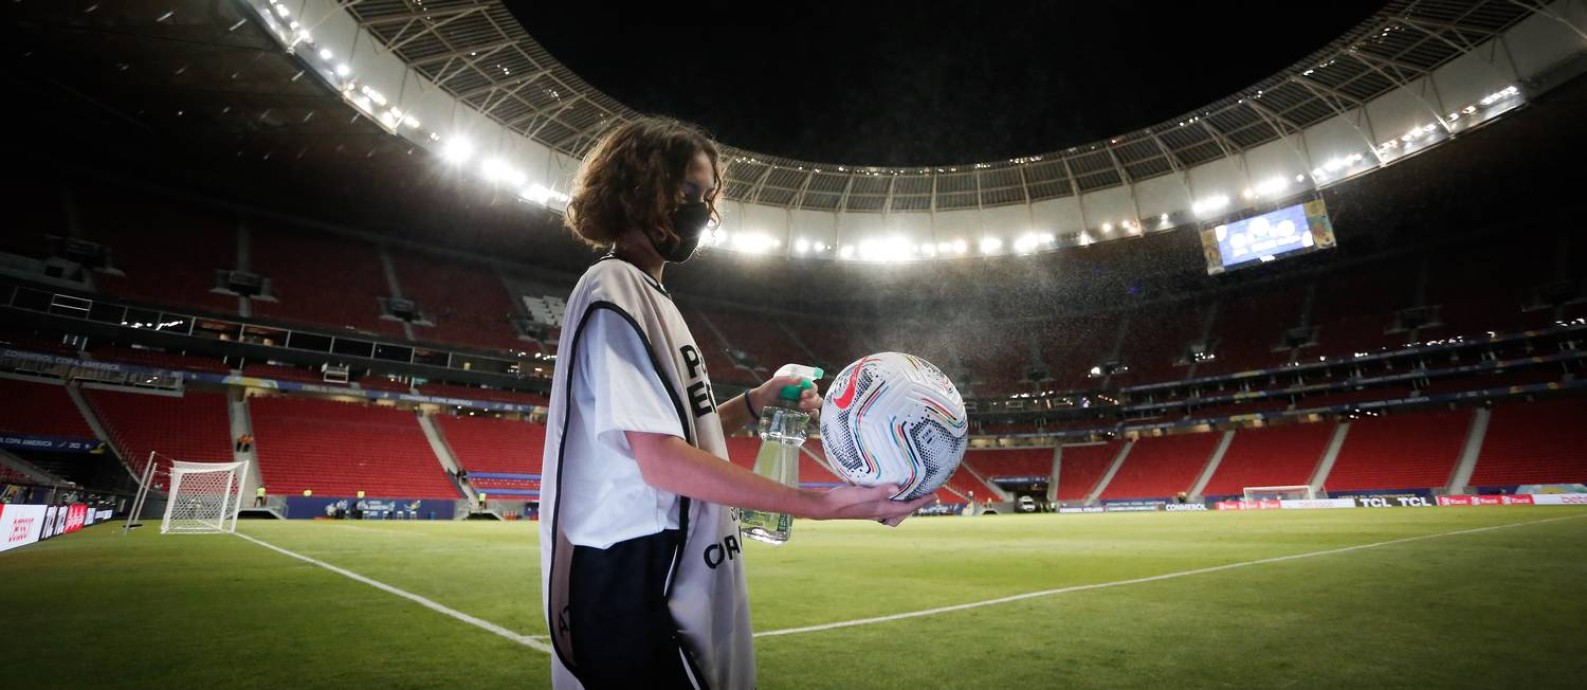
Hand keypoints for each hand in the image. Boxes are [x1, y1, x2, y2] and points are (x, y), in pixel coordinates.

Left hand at [752, 375, 822, 420]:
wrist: (758, 405)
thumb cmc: (766, 391)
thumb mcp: (775, 383)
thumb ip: (786, 380)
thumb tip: (801, 379)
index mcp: (798, 385)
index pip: (812, 386)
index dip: (811, 390)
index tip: (803, 394)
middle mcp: (802, 394)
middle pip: (816, 396)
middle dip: (812, 400)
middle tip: (801, 403)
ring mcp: (802, 405)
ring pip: (816, 404)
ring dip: (813, 406)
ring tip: (801, 407)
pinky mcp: (800, 414)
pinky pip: (812, 414)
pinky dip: (814, 414)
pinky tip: (809, 414)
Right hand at [804, 484, 935, 526]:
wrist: (826, 507)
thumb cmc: (843, 500)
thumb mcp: (862, 493)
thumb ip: (879, 491)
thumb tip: (898, 488)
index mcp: (882, 509)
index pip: (907, 507)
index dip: (922, 501)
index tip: (935, 496)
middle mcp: (880, 511)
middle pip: (905, 510)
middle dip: (918, 503)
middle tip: (930, 495)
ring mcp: (873, 510)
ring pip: (896, 508)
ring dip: (907, 502)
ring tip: (915, 493)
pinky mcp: (866, 505)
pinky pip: (887, 504)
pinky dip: (895, 499)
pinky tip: (892, 490)